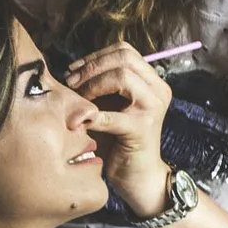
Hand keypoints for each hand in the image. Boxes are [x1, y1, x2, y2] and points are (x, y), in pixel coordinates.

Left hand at [65, 42, 171, 217]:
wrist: (137, 177)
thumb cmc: (117, 141)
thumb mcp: (108, 106)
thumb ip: (98, 86)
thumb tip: (70, 70)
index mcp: (151, 80)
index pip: (124, 51)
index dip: (95, 56)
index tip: (73, 70)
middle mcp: (157, 89)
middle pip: (124, 58)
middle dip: (91, 68)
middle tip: (70, 83)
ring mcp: (153, 108)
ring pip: (122, 77)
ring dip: (92, 86)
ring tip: (76, 101)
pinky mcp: (143, 129)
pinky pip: (113, 116)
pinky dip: (92, 117)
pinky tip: (77, 123)